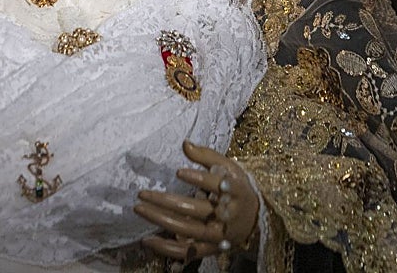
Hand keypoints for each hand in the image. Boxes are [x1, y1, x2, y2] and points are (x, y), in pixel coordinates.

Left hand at [135, 140, 259, 262]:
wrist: (256, 218)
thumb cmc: (237, 187)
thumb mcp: (228, 167)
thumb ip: (206, 156)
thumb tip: (184, 143)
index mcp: (235, 191)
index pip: (217, 185)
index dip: (199, 179)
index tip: (179, 172)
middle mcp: (227, 215)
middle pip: (196, 209)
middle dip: (167, 201)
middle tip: (142, 193)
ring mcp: (218, 235)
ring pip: (188, 230)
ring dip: (162, 221)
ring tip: (139, 209)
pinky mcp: (211, 249)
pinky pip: (188, 252)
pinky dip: (167, 248)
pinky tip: (147, 240)